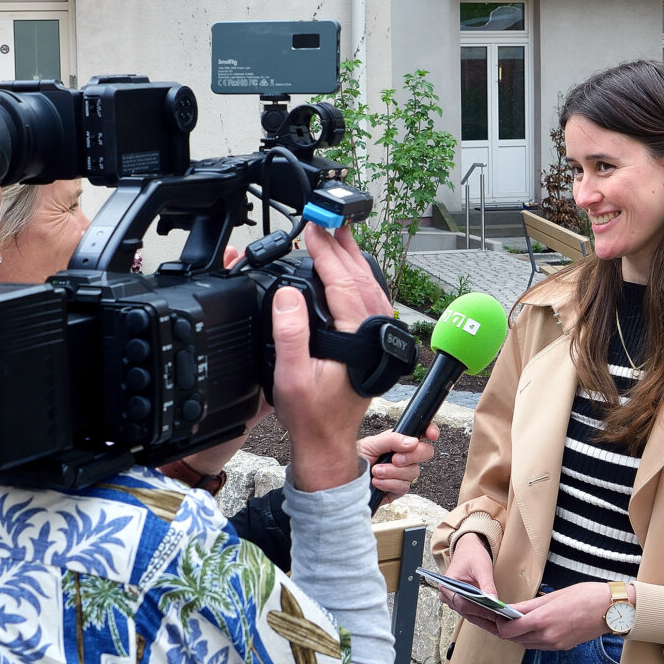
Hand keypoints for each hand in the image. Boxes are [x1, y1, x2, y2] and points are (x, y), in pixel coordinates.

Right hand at [270, 225, 390, 490]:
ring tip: (338, 236)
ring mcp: (375, 338)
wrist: (327, 443)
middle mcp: (372, 334)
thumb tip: (288, 294)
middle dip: (342, 246)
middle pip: (360, 277)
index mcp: (356, 337)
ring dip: (352, 259)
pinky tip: (349, 271)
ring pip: (369, 286)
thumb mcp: (290, 376)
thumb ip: (290, 333)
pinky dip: (358, 278)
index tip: (312, 229)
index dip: (325, 251)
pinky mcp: (372, 343)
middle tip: (327, 220)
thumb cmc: (310, 415)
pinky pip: (370, 300)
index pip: (342, 281)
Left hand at [357, 425, 438, 497]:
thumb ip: (392, 440)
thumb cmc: (357, 459)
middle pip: (426, 452)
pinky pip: (403, 486)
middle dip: (411, 456)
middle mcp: (404, 456)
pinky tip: (377, 482)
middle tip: (394, 459)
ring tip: (375, 471)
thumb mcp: (372, 443)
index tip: (431, 435)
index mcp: (400, 441)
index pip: (422, 434)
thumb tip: (412, 442)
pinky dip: (388, 483)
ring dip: (392, 472)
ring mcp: (403, 473)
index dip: (431, 432)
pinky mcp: (398, 489)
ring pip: (413, 472)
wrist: (346, 480)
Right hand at [438, 534, 503, 629]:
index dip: (479, 609)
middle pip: (466, 612)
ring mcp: (454, 601)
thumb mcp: (481, 568)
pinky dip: (485, 616)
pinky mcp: (463, 603)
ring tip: (502, 622)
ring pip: (471, 615)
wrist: (468, 549)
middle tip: (503, 621)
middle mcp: (447, 596)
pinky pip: (473, 613)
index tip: (495, 613)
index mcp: (446, 586)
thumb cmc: (472, 555)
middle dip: (485, 617)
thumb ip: (487, 585)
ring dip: (486, 619)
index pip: (462, 603)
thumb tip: (494, 602)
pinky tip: (498, 619)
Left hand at [491, 582, 612, 650]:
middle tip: (502, 618)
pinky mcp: (563, 647)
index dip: (499, 624)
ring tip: (516, 621)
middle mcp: (548, 636)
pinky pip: (539, 646)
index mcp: (543, 620)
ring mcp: (556, 644)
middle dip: (505, 630)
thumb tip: (510, 609)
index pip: (508, 630)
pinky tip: (533, 627)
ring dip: (518, 635)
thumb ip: (529, 606)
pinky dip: (532, 638)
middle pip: (515, 639)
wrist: (612, 610)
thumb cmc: (585, 596)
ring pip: (526, 644)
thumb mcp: (553, 596)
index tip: (497, 615)